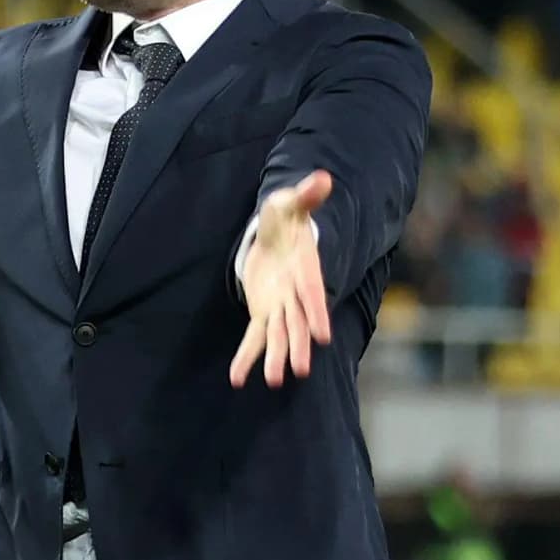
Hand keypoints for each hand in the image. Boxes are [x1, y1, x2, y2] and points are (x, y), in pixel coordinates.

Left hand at [231, 170, 335, 387]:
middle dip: (298, 345)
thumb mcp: (290, 203)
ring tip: (273, 381)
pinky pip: (254, 337)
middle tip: (300, 370)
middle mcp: (295, 293)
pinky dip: (246, 357)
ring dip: (276, 357)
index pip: (311, 293)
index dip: (315, 313)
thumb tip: (322, 178)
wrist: (274, 234)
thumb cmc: (284, 217)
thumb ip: (305, 195)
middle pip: (297, 322)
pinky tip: (237, 378)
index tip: (321, 336)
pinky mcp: (263, 312)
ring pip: (279, 335)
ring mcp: (280, 306)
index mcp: (305, 268)